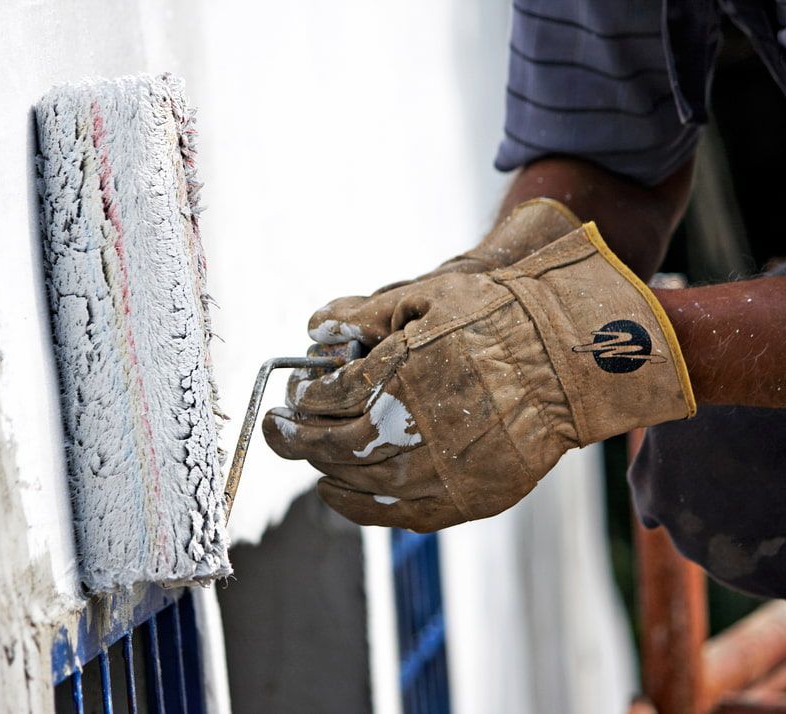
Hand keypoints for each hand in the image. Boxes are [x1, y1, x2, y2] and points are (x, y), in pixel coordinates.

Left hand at [263, 223, 694, 530]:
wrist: (573, 359)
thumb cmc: (501, 317)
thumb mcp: (429, 295)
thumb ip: (366, 315)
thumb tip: (314, 329)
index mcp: (402, 371)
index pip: (329, 396)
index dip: (303, 397)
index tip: (295, 392)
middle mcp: (417, 426)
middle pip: (334, 444)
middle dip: (296, 438)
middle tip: (278, 429)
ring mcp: (443, 468)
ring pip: (361, 482)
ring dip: (324, 471)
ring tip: (309, 458)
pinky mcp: (467, 497)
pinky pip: (399, 514)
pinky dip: (360, 508)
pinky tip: (339, 493)